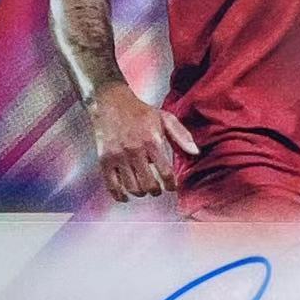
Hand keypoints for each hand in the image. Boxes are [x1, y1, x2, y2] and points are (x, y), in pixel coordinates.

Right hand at [86, 84, 198, 201]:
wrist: (111, 103)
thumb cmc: (141, 112)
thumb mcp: (165, 118)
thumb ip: (181, 135)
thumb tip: (195, 152)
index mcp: (152, 141)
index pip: (165, 173)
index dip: (171, 185)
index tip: (171, 187)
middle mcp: (134, 150)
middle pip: (148, 184)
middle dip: (156, 191)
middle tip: (157, 189)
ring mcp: (118, 156)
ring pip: (132, 187)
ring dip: (141, 192)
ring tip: (144, 188)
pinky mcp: (104, 160)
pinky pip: (112, 186)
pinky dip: (120, 196)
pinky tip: (126, 196)